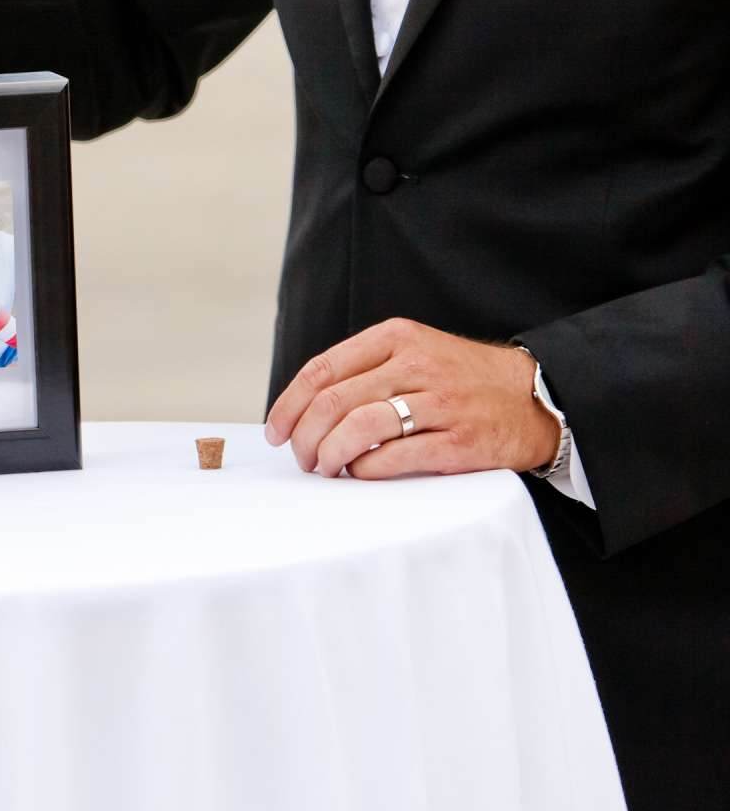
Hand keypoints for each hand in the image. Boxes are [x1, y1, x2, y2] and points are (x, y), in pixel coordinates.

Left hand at [263, 318, 560, 479]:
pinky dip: (366, 469)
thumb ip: (366, 369)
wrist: (533, 397)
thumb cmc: (459, 379)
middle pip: (335, 401)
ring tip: (326, 468)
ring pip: (359, 427)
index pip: (323, 369)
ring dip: (330, 454)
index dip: (290, 404)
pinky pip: (395, 457)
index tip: (276, 431)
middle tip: (302, 458)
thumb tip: (305, 407)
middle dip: (306, 436)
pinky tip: (359, 473)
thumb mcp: (414, 351)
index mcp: (396, 337)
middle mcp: (415, 364)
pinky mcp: (458, 442)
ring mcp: (439, 403)